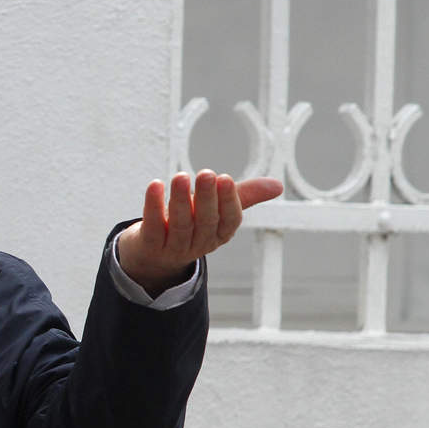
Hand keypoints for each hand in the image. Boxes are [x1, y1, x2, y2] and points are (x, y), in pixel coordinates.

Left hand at [117, 170, 282, 296]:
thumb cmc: (190, 223)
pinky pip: (153, 227)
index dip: (228, 201)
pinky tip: (155, 186)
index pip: (229, 220)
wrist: (152, 253)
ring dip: (180, 200)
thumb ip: (244, 196)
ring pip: (180, 225)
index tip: (225, 179)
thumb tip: (278, 186)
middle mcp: (199, 243)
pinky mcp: (150, 246)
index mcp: (219, 234)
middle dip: (207, 198)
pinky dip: (154, 206)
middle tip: (206, 173)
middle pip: (205, 222)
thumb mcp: (217, 210)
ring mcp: (174, 248)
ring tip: (180, 177)